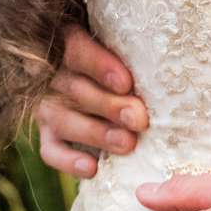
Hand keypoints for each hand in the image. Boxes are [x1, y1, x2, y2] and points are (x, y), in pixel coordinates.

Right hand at [35, 26, 146, 179]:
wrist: (96, 74)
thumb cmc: (122, 54)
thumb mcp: (121, 42)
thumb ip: (131, 48)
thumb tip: (162, 62)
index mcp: (68, 42)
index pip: (76, 50)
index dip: (99, 66)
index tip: (126, 82)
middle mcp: (53, 75)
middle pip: (75, 89)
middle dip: (109, 106)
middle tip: (139, 120)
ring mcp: (48, 107)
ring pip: (64, 120)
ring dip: (96, 133)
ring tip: (127, 144)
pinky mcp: (48, 135)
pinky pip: (51, 151)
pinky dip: (68, 162)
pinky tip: (92, 168)